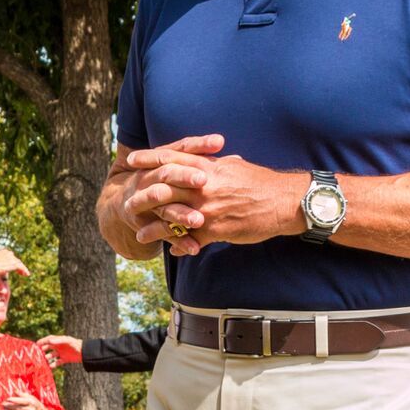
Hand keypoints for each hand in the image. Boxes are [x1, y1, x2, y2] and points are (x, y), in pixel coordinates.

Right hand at [0, 248, 30, 279]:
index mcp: (3, 252)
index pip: (11, 256)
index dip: (14, 262)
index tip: (15, 267)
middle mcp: (8, 253)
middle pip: (16, 259)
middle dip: (19, 265)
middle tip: (21, 271)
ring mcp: (11, 258)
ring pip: (19, 263)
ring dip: (23, 269)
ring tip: (25, 274)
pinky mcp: (14, 263)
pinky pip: (21, 267)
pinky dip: (24, 270)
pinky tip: (26, 274)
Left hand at [0, 391, 51, 409]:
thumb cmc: (32, 401)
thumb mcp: (28, 396)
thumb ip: (21, 394)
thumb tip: (14, 391)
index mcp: (30, 402)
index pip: (21, 401)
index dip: (14, 400)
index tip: (7, 399)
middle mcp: (29, 409)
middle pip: (18, 408)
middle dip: (9, 406)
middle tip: (2, 404)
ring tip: (3, 409)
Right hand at [37, 335, 82, 366]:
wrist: (84, 352)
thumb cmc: (75, 344)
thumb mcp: (67, 341)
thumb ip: (58, 341)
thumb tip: (49, 341)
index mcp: (58, 341)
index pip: (48, 340)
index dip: (42, 342)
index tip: (36, 345)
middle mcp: (59, 346)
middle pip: (48, 348)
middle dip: (42, 351)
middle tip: (37, 354)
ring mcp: (61, 353)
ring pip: (51, 356)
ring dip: (46, 359)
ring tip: (42, 361)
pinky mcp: (64, 359)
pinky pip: (56, 362)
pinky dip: (53, 365)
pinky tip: (49, 367)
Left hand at [122, 138, 299, 256]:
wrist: (284, 202)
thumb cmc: (262, 182)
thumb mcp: (235, 166)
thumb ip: (216, 165)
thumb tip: (208, 160)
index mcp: (207, 168)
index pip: (171, 160)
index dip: (149, 159)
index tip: (132, 160)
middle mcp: (203, 188)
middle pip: (164, 189)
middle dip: (143, 194)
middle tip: (126, 199)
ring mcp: (207, 210)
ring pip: (172, 218)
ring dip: (154, 227)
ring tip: (140, 234)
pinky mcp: (216, 231)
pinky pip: (191, 240)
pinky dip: (180, 246)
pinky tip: (171, 250)